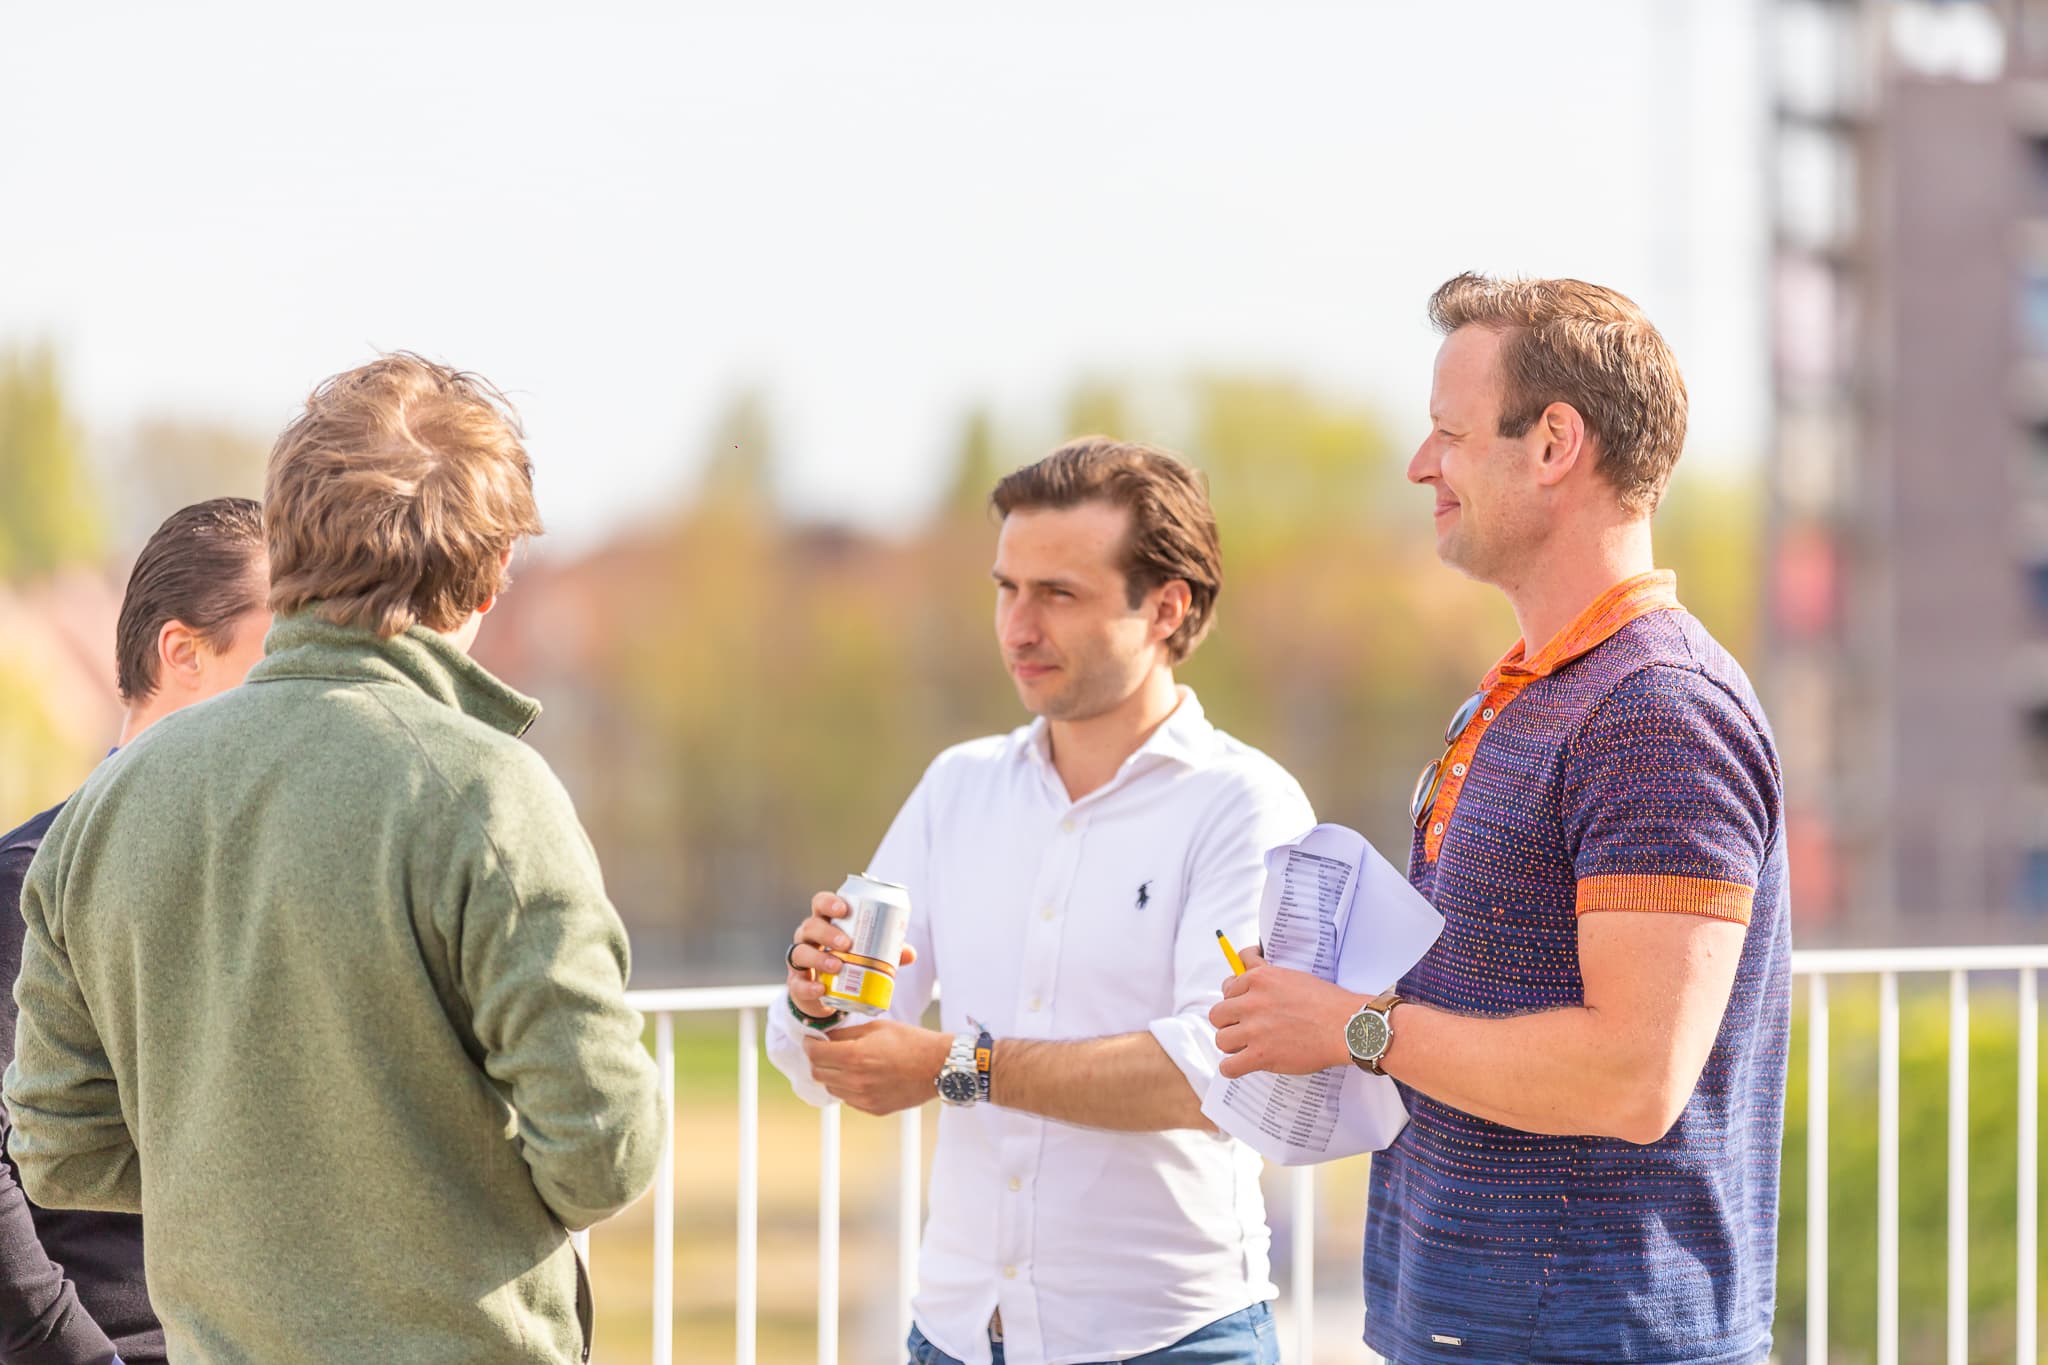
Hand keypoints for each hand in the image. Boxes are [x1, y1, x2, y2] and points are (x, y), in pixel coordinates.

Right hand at [786, 891, 917, 1017]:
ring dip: (818, 958)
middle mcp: (808, 938)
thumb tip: (910, 953)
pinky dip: (809, 986)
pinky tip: (821, 989)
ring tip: (837, 965)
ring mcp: (799, 961)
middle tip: (846, 943)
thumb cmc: (847, 963)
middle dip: (827, 932)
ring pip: (800, 952)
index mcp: (826, 923)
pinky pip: (798, 983)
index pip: (820, 904)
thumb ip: (886, 952)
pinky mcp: (796, 984)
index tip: (844, 908)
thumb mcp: (865, 955)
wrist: (827, 995)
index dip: (829, 903)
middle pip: (810, 926)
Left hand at [799, 1019, 951, 1114]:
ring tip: (846, 1064)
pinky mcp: (873, 1109)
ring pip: (831, 1089)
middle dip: (818, 1061)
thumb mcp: (877, 1028)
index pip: (815, 1054)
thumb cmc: (911, 1041)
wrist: (938, 1066)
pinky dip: (848, 1088)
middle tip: (826, 1051)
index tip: (811, 1040)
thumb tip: (824, 1038)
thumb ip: (846, 1034)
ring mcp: (864, 1098)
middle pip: (818, 1074)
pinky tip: (863, 1076)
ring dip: (832, 1076)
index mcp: (854, 1056)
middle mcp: (855, 1080)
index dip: (809, 1044)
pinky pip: (849, 1099)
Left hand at [1209, 946, 1362, 1078]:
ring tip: (1248, 1046)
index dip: (1236, 998)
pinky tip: (1242, 1065)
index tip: (1243, 1004)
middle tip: (1246, 1026)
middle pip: (1218, 1014)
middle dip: (1230, 1021)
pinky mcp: (1260, 1055)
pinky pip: (1228, 1066)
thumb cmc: (1326, 1001)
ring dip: (1233, 1044)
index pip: (1227, 987)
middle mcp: (1252, 1002)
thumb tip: (1246, 960)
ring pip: (1221, 1039)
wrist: (1346, 1026)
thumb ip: (1264, 972)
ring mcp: (1254, 1030)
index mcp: (1259, 979)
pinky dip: (1233, 1068)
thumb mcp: (1291, 975)